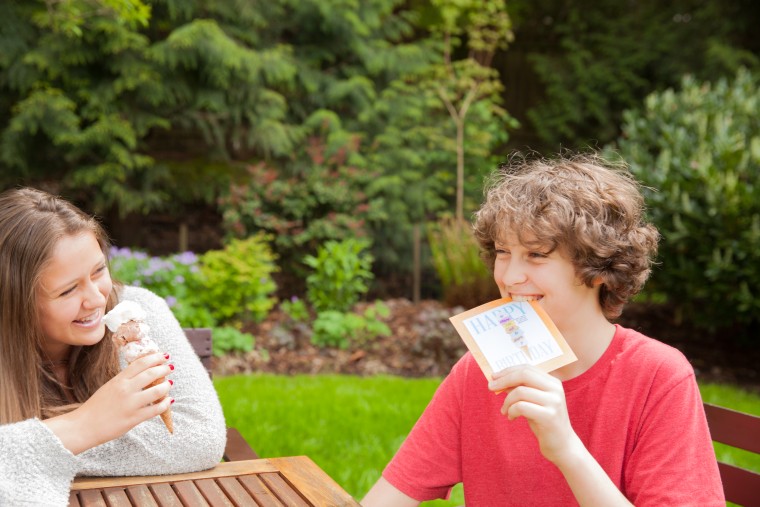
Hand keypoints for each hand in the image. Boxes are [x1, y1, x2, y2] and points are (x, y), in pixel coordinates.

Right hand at [44, 352, 173, 454]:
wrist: (83, 427)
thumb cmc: (95, 407)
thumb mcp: (109, 387)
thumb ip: (125, 381)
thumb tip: (144, 375)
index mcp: (118, 380)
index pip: (141, 363)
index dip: (155, 357)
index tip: (164, 355)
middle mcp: (125, 389)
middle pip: (151, 373)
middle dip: (164, 368)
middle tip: (170, 367)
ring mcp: (131, 404)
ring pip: (157, 391)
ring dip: (166, 386)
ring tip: (169, 383)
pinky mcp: (134, 418)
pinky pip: (156, 409)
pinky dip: (165, 404)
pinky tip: (168, 401)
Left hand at [488, 364, 581, 465]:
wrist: (562, 446)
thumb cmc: (544, 422)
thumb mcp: (531, 402)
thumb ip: (519, 389)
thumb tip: (498, 379)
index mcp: (552, 382)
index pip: (527, 368)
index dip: (508, 370)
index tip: (494, 376)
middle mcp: (555, 389)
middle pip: (524, 375)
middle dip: (503, 380)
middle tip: (490, 387)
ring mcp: (554, 402)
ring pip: (520, 391)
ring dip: (506, 401)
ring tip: (504, 411)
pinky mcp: (549, 416)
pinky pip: (521, 407)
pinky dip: (511, 411)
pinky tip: (511, 418)